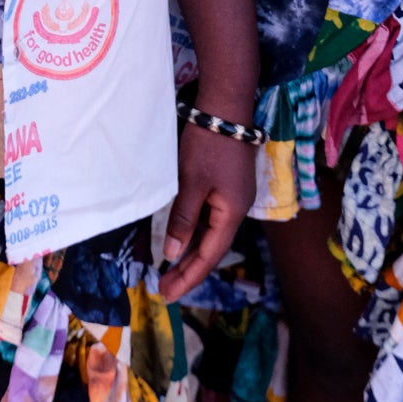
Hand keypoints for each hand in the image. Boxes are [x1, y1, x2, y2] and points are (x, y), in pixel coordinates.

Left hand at [158, 121, 256, 302]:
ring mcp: (234, 197)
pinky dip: (195, 232)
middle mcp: (237, 210)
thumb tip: (173, 253)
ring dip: (191, 252)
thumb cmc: (208, 145)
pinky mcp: (228, 186)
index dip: (189, 276)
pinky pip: (211, 219)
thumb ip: (183, 218)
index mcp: (232, 213)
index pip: (209, 255)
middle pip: (212, 248)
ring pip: (211, 234)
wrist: (226, 108)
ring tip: (170, 270)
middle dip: (189, 270)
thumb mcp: (192, 182)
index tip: (169, 293)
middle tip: (166, 289)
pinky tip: (182, 238)